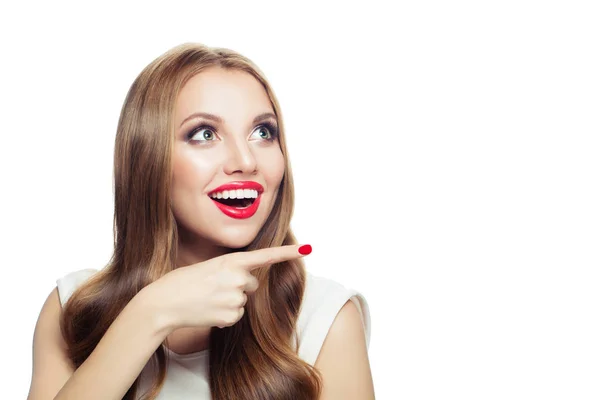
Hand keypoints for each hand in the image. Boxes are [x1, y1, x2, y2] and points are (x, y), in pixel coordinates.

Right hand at [151, 244, 311, 330]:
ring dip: (227, 302)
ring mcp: (235, 298)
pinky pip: (236, 316)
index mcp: (230, 261)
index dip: (287, 252)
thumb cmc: (181, 282)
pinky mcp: (231, 316)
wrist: (163, 303)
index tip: (307, 249)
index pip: (265, 256)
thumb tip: (245, 285)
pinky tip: (207, 311)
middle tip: (212, 288)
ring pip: (242, 301)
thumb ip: (230, 271)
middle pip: (251, 284)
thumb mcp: (208, 267)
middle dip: (237, 287)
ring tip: (205, 300)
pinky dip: (223, 316)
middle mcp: (237, 278)